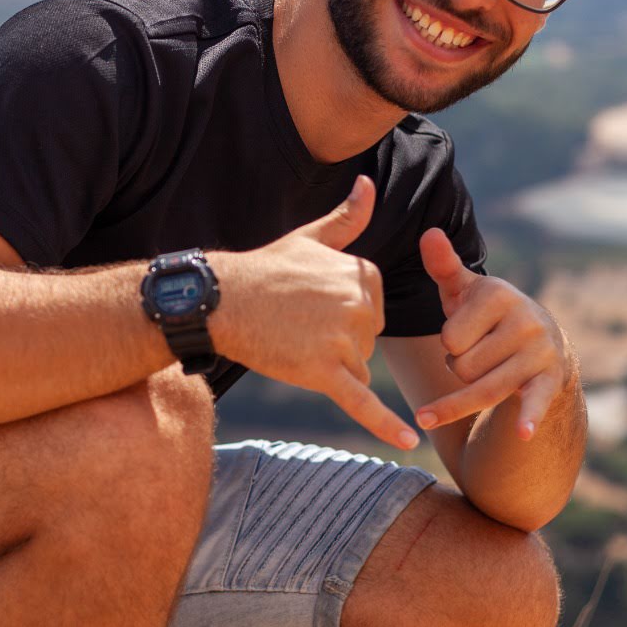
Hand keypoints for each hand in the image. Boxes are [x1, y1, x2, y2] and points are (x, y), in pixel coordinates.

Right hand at [210, 177, 419, 450]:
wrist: (218, 301)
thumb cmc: (262, 271)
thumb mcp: (308, 239)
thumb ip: (347, 218)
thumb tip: (369, 183)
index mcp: (363, 274)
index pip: (372, 312)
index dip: (341, 316)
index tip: (309, 306)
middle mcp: (359, 305)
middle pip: (366, 342)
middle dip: (336, 343)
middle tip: (294, 324)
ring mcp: (343, 340)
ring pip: (356, 370)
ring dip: (328, 366)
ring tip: (290, 341)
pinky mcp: (324, 372)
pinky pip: (361, 403)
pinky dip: (385, 425)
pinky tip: (408, 443)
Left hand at [415, 229, 574, 439]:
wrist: (541, 341)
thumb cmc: (488, 316)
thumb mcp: (464, 291)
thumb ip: (443, 265)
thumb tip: (428, 233)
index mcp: (499, 293)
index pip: (449, 339)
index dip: (450, 344)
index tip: (467, 334)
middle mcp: (525, 318)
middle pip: (462, 368)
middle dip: (460, 368)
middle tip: (479, 354)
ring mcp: (540, 350)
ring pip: (481, 389)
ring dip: (470, 393)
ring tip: (479, 378)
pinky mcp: (551, 380)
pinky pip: (534, 401)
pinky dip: (528, 417)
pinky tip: (522, 433)